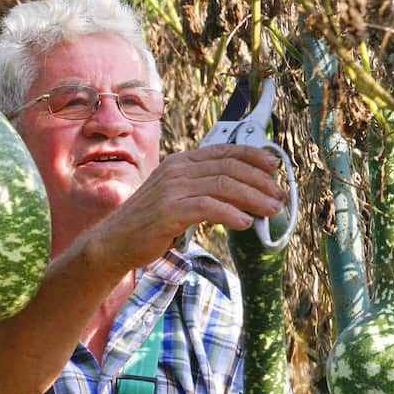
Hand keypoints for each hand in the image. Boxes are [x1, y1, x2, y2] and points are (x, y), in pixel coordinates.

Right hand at [88, 142, 286, 273]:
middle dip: (260, 181)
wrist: (113, 241)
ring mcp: (171, 189)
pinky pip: (209, 208)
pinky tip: (245, 224)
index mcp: (179, 162)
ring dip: (253, 198)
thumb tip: (242, 194)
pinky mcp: (169, 211)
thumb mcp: (174, 196)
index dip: (254, 156)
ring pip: (224, 186)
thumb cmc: (147, 223)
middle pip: (229, 168)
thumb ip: (201, 188)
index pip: (224, 151)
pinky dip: (231, 214)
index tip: (275, 166)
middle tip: (279, 197)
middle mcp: (176, 170)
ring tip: (271, 211)